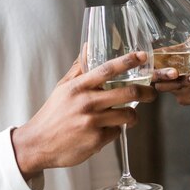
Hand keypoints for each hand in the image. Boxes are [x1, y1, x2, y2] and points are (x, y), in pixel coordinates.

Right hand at [11, 51, 156, 179]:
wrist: (38, 144)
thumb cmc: (53, 113)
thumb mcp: (63, 88)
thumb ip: (79, 68)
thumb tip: (88, 45)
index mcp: (78, 87)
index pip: (107, 69)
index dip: (127, 61)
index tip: (142, 56)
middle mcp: (86, 103)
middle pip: (128, 92)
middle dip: (146, 92)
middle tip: (151, 93)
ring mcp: (92, 122)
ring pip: (127, 115)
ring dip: (133, 115)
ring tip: (129, 115)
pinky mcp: (96, 141)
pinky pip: (116, 132)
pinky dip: (115, 130)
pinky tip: (105, 130)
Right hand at [151, 10, 189, 105]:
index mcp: (167, 61)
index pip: (150, 61)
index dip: (144, 61)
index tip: (144, 57)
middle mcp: (167, 75)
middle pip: (156, 77)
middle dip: (162, 75)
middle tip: (174, 71)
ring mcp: (175, 88)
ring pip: (171, 87)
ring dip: (183, 82)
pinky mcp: (186, 98)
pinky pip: (186, 96)